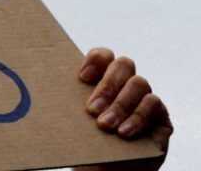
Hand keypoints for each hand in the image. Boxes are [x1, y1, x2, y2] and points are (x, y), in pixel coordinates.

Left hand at [74, 48, 172, 170]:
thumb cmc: (86, 145)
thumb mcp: (73, 122)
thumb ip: (66, 103)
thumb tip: (39, 90)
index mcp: (102, 79)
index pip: (104, 56)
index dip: (95, 60)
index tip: (82, 78)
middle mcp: (125, 84)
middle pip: (123, 65)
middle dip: (107, 86)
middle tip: (91, 110)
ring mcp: (144, 98)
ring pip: (138, 83)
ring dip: (120, 104)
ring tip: (104, 125)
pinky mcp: (161, 117)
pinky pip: (153, 105)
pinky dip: (137, 118)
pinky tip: (123, 133)